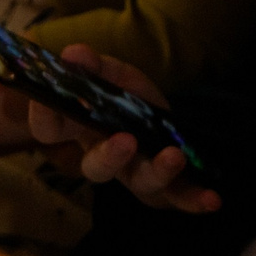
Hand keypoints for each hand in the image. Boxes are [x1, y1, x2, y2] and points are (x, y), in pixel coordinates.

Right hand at [26, 43, 220, 213]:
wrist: (147, 113)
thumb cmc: (116, 93)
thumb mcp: (105, 73)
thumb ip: (91, 66)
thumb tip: (74, 55)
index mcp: (75, 130)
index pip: (48, 128)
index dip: (43, 116)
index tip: (47, 101)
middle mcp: (101, 157)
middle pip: (96, 168)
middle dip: (110, 157)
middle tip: (125, 140)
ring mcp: (133, 172)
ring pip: (139, 183)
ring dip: (158, 174)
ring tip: (174, 157)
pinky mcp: (163, 181)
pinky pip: (175, 195)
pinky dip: (192, 199)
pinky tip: (212, 201)